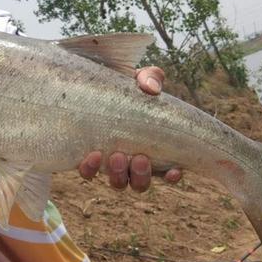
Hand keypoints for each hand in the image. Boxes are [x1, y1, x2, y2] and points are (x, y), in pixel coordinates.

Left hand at [78, 66, 182, 191]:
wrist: (93, 87)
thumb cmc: (124, 87)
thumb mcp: (140, 79)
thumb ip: (151, 78)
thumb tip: (152, 89)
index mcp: (151, 147)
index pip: (168, 171)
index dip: (172, 176)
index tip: (174, 171)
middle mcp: (132, 162)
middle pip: (140, 183)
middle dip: (141, 175)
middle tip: (138, 158)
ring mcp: (109, 163)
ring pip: (119, 183)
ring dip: (119, 175)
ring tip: (115, 156)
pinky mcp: (87, 159)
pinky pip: (88, 173)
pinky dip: (90, 169)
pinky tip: (92, 156)